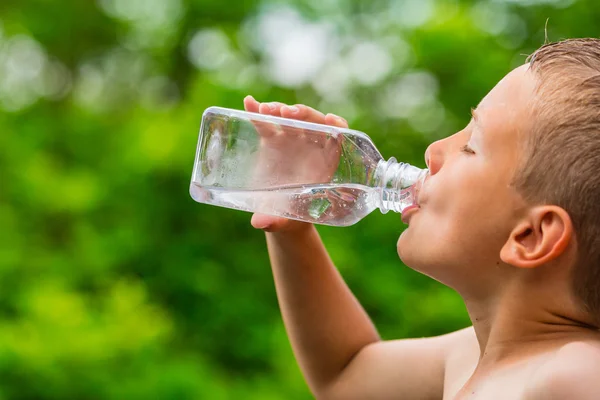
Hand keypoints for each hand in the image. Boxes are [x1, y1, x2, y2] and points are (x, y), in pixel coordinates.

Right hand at [243, 95, 348, 232]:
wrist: (278, 213)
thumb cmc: (291, 217)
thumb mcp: (286, 219)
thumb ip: (276, 221)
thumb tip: (260, 224)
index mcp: (325, 163)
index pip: (338, 138)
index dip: (337, 127)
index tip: (331, 120)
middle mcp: (310, 147)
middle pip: (312, 122)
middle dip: (303, 114)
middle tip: (287, 114)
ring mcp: (290, 140)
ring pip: (289, 118)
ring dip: (280, 110)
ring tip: (267, 110)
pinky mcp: (272, 140)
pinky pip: (267, 123)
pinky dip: (258, 112)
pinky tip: (249, 102)